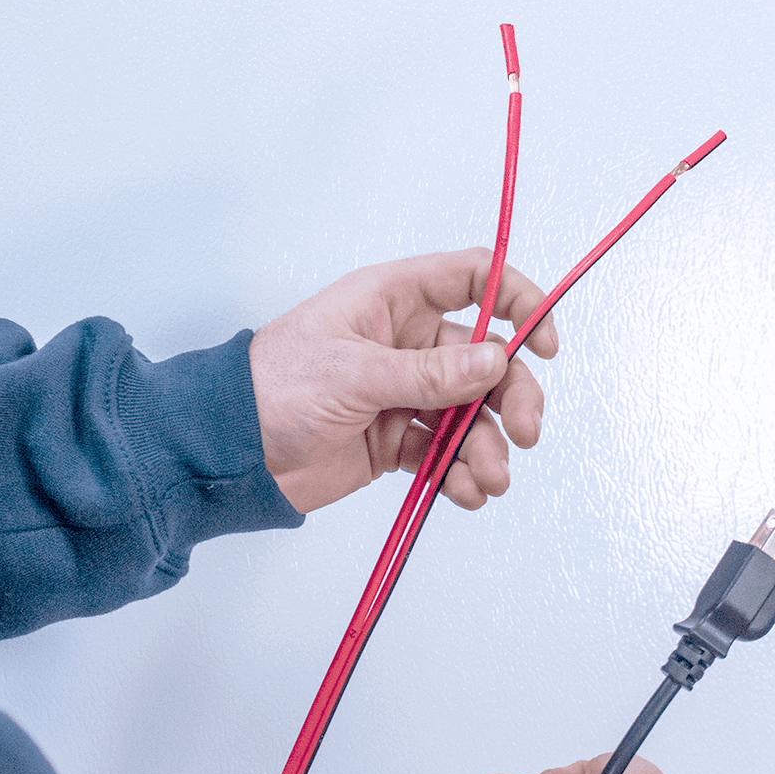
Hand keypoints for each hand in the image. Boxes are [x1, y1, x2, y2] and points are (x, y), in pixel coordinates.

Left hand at [247, 248, 559, 514]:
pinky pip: (446, 453)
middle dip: (511, 397)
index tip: (544, 343)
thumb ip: (428, 373)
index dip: (517, 302)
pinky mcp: (396, 439)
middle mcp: (405, 342)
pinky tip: (463, 492)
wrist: (230, 453)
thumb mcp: (354, 374)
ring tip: (486, 481)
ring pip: (471, 414)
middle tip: (525, 433)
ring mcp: (404, 392)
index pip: (473, 280)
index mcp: (392, 301)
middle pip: (486, 360)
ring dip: (488, 447)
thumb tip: (495, 362)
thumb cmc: (272, 389)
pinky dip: (461, 474)